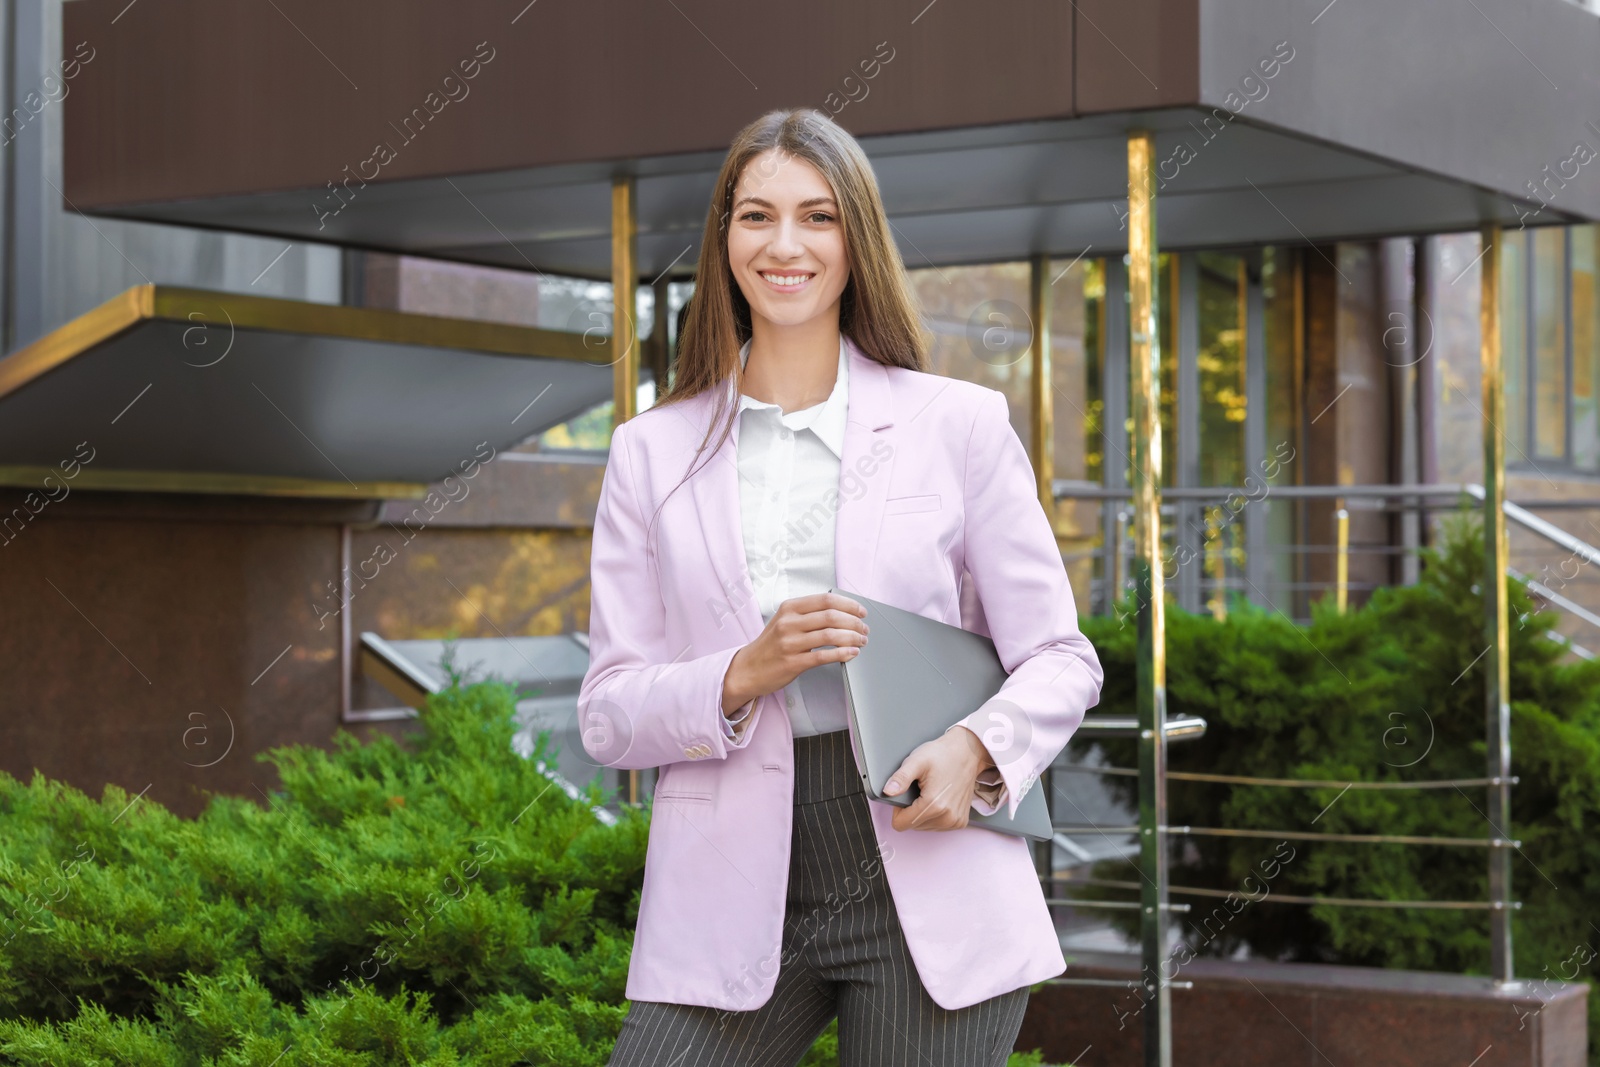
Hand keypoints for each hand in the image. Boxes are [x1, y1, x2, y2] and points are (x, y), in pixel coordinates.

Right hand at [721, 592, 868, 714]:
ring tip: (861, 641)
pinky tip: (852, 653)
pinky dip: (842, 654)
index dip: (849, 604)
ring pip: (830, 635)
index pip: (826, 600)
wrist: (747, 669)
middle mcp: (789, 622)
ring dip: (852, 638)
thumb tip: (842, 611)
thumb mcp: (784, 620)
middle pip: (831, 616)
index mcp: (789, 608)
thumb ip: (808, 613)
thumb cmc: (770, 644)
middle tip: (865, 629)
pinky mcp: (793, 662)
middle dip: (854, 622)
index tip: (861, 611)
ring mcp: (790, 643)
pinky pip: (824, 656)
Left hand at [883, 725, 994, 831]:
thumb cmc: (943, 755)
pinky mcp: (960, 822)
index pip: (901, 824)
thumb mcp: (917, 761)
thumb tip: (887, 791)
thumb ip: (901, 778)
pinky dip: (933, 815)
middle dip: (911, 810)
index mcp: (934, 804)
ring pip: (924, 827)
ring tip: (930, 792)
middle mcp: (947, 817)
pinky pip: (936, 826)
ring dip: (922, 813)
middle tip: (920, 790)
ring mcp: (955, 821)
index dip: (898, 810)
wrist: (967, 753)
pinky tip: (939, 799)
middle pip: (912, 826)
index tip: (907, 793)